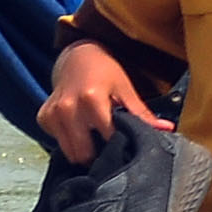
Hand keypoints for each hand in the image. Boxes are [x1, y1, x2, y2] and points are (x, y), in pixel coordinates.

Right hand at [40, 42, 168, 164]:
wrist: (76, 56)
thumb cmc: (105, 72)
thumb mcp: (125, 89)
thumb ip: (142, 114)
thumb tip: (168, 130)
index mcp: (91, 99)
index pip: (107, 139)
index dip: (120, 147)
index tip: (126, 149)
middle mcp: (67, 108)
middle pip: (85, 154)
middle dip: (99, 155)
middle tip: (111, 148)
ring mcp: (52, 114)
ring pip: (70, 153)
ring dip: (84, 151)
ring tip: (96, 138)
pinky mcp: (43, 118)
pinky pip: (58, 142)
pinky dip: (70, 141)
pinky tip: (80, 130)